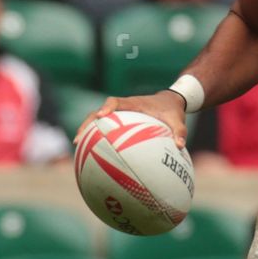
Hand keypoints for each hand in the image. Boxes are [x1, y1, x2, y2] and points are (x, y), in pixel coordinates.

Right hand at [74, 89, 188, 149]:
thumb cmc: (172, 110)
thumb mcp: (178, 120)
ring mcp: (118, 115)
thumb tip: (180, 146)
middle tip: (78, 139)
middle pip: (98, 113)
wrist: (169, 101)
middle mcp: (122, 108)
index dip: (106, 108)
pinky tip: (93, 156)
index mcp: (133, 103)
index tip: (100, 117)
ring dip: (87, 133)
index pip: (115, 102)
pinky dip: (98, 139)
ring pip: (97, 122)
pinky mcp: (119, 122)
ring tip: (77, 149)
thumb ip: (180, 132)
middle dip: (87, 124)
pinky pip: (106, 130)